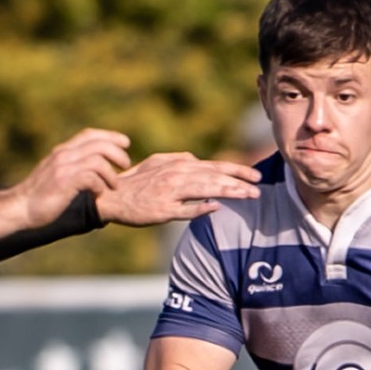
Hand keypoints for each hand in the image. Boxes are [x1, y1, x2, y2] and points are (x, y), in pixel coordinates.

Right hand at [16, 128, 132, 220]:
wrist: (20, 208)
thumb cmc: (40, 197)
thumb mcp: (56, 175)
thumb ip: (72, 167)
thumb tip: (92, 171)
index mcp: (62, 151)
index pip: (90, 134)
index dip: (110, 136)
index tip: (125, 143)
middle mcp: (63, 155)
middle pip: (99, 144)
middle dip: (118, 154)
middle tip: (126, 166)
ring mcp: (63, 168)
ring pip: (98, 161)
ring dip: (112, 174)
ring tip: (115, 186)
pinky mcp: (64, 182)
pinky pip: (91, 178)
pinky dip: (100, 186)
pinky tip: (99, 195)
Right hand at [93, 153, 260, 226]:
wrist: (111, 196)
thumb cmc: (136, 182)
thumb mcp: (157, 163)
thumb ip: (179, 160)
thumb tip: (199, 161)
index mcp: (178, 164)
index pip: (214, 166)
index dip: (236, 170)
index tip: (255, 176)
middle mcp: (177, 175)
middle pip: (214, 176)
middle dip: (239, 182)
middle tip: (259, 188)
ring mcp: (170, 192)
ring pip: (205, 189)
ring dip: (228, 192)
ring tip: (248, 196)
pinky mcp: (162, 209)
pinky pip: (184, 209)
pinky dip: (200, 207)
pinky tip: (215, 208)